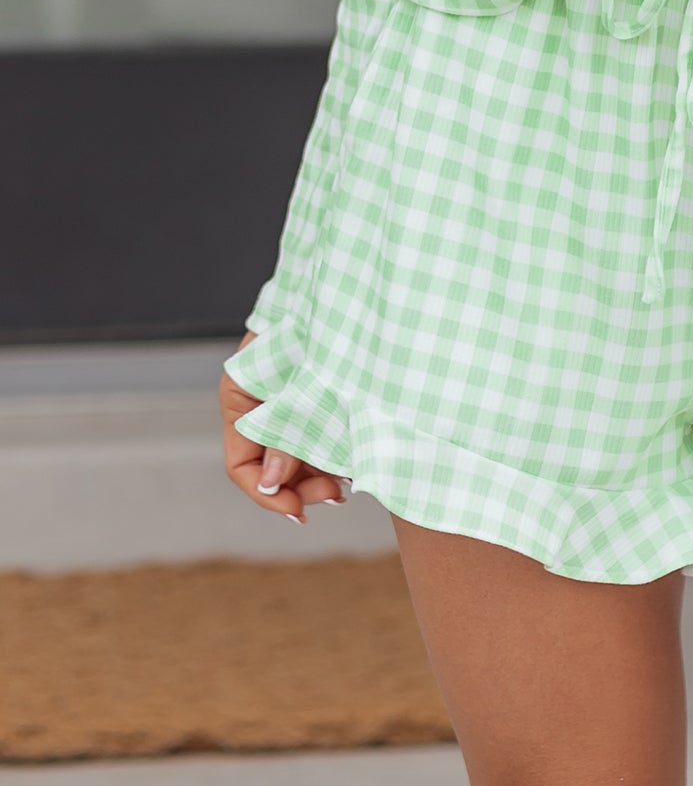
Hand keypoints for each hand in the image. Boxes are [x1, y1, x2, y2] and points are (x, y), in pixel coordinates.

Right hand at [219, 328, 346, 525]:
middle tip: (336, 495)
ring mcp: (286, 403)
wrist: (348, 287)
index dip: (266, 494)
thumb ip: (287, 432)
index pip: (241, 464)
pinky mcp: (313, 398)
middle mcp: (258, 405)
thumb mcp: (302, 379)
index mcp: (239, 397)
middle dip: (300, 486)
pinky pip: (313, 439)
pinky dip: (328, 455)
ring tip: (346, 483)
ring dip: (317, 476)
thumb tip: (273, 485)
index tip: (298, 509)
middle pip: (270, 467)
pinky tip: (349, 465)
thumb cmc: (319, 322)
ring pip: (293, 458)